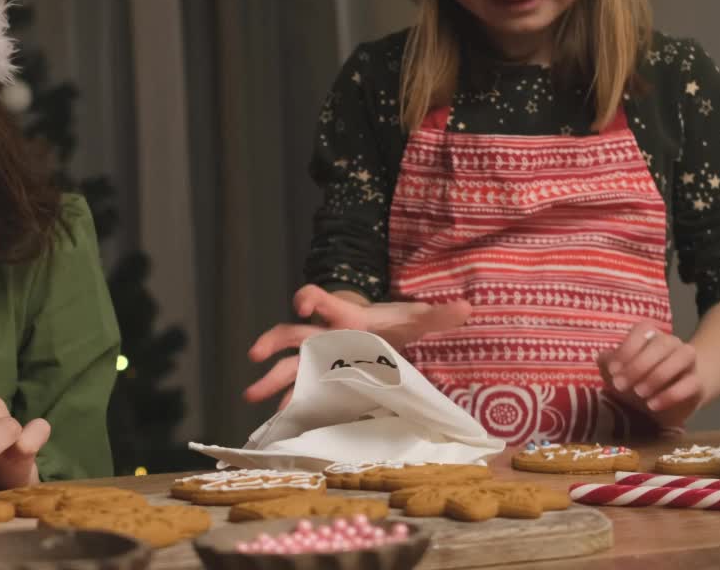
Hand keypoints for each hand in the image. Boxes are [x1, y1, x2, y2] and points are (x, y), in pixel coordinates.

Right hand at [244, 284, 471, 407]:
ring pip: (289, 365)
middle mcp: (325, 336)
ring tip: (250, 396)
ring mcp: (320, 359)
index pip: (323, 300)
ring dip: (270, 380)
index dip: (311, 298)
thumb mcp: (414, 318)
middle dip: (273, 342)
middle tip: (254, 355)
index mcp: (344, 317)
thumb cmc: (393, 324)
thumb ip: (438, 315)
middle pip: (293, 333)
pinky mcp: (322, 380)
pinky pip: (300, 391)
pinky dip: (289, 404)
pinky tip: (278, 421)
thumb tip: (469, 306)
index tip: (303, 304)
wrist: (382, 334)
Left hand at [598, 322, 704, 429]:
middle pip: (662, 343)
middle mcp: (672, 343)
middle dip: (639, 365)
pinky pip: (691, 383)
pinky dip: (671, 394)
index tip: (612, 370)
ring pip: (682, 357)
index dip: (626, 349)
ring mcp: (688, 362)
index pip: (642, 330)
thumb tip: (605, 359)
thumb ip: (607, 362)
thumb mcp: (616, 372)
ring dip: (658, 375)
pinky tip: (653, 405)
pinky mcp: (697, 383)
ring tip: (639, 393)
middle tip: (621, 385)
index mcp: (650, 335)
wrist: (665, 401)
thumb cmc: (636, 380)